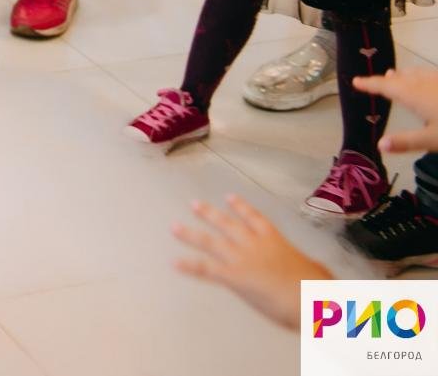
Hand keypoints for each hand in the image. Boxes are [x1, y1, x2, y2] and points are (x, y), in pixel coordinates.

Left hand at [171, 194, 328, 328]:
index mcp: (275, 240)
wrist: (311, 298)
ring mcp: (241, 258)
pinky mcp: (233, 276)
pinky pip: (206, 269)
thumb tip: (314, 268)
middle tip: (193, 204)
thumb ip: (309, 265)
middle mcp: (254, 244)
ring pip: (210, 242)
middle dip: (209, 213)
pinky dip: (190, 266)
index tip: (229, 197)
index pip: (254, 218)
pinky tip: (175, 263)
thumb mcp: (318, 270)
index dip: (240, 207)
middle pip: (227, 224)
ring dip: (190, 234)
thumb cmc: (320, 287)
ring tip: (174, 227)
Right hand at [352, 67, 437, 152]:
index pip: (386, 87)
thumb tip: (379, 145)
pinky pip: (430, 75)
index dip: (369, 84)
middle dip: (388, 79)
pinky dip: (421, 76)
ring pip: (417, 73)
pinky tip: (428, 82)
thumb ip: (406, 141)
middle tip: (377, 81)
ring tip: (398, 75)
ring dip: (405, 75)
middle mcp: (425, 83)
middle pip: (401, 77)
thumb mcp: (432, 140)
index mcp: (414, 95)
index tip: (356, 81)